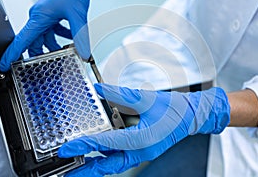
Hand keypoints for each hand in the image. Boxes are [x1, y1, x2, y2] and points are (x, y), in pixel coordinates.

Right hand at [0, 0, 105, 71]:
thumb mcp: (78, 16)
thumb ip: (81, 37)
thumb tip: (83, 53)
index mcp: (39, 17)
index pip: (22, 40)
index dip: (12, 54)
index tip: (6, 65)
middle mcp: (40, 17)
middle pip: (35, 42)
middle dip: (42, 54)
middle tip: (49, 64)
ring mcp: (46, 16)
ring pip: (45, 37)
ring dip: (55, 45)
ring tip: (66, 52)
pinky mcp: (53, 14)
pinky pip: (53, 30)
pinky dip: (61, 36)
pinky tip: (71, 38)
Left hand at [58, 83, 229, 175]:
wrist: (191, 117)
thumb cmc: (175, 109)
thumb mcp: (147, 99)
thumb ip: (121, 94)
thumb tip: (100, 88)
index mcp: (142, 139)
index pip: (106, 143)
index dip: (84, 145)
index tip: (67, 149)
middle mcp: (140, 151)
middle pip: (107, 165)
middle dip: (86, 171)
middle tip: (65, 174)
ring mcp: (141, 153)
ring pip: (113, 164)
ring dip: (94, 168)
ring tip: (77, 170)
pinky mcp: (141, 150)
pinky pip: (120, 159)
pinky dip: (105, 161)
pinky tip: (96, 158)